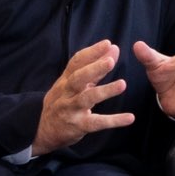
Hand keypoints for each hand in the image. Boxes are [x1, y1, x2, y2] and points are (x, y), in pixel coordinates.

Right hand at [33, 40, 133, 155]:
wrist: (44, 132)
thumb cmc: (63, 102)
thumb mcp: (73, 85)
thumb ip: (95, 68)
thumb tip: (113, 48)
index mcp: (66, 80)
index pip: (76, 62)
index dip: (91, 52)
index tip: (107, 43)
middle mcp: (66, 93)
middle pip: (78, 78)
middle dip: (94, 69)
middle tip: (110, 61)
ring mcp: (71, 110)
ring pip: (86, 99)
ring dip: (104, 91)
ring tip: (123, 84)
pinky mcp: (79, 126)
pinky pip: (97, 123)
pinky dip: (113, 121)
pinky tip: (130, 118)